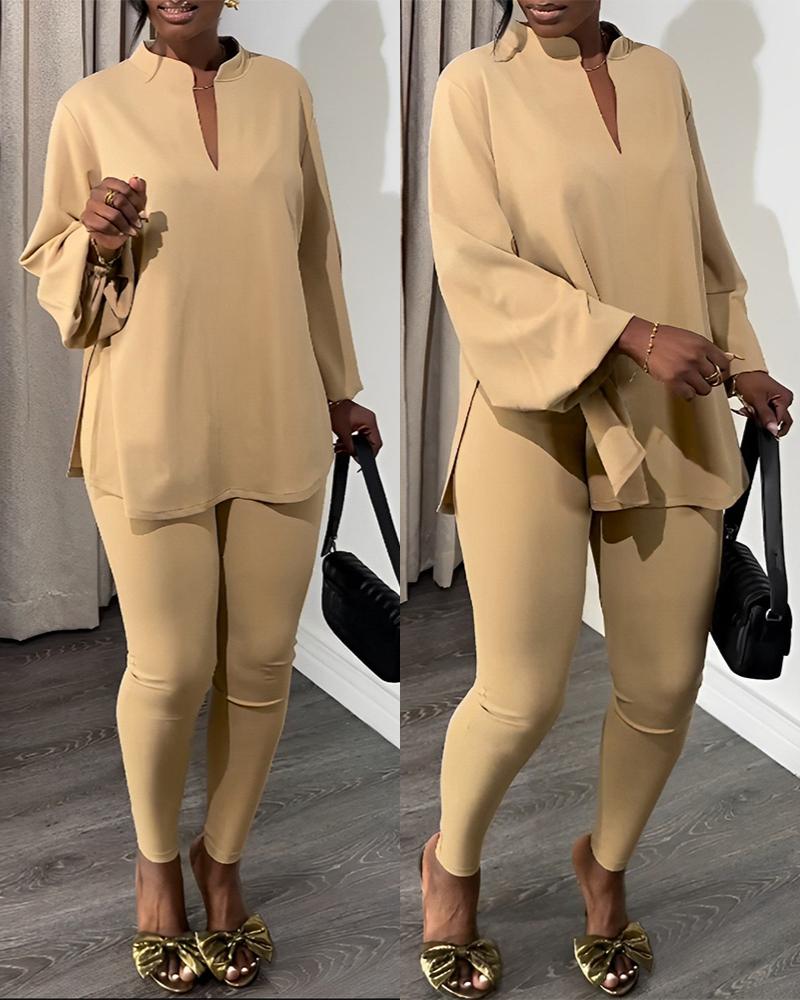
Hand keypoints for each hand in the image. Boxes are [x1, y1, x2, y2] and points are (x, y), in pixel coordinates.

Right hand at [81, 175, 147, 253]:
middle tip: (137, 223)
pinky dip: (115, 231)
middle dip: (132, 215)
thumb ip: (138, 190)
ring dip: (125, 225)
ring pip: (113, 214)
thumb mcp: (136, 203)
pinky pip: (104, 225)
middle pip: (119, 200)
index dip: (136, 202)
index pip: (125, 188)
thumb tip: (136, 180)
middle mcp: (97, 191)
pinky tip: (119, 232)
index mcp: (109, 183)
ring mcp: (90, 204)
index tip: (141, 211)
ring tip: (130, 230)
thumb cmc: (124, 216)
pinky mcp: (87, 218)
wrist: (113, 235)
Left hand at [329, 400, 381, 456]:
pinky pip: (359, 433)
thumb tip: (355, 456)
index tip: (362, 459)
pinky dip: (352, 439)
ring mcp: (365, 420)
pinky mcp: (359, 421)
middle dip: (359, 449)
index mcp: (370, 421)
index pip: (376, 442)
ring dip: (354, 445)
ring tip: (342, 448)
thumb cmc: (336, 410)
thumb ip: (350, 447)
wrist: (330, 400)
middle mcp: (370, 420)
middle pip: (370, 441)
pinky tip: (343, 443)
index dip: (370, 453)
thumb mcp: (343, 432)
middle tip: (350, 454)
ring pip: (364, 438)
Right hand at [616, 318, 734, 400]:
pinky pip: (690, 395)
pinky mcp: (674, 381)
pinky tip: (682, 388)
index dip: (722, 370)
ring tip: (690, 384)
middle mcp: (697, 357)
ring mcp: (686, 370)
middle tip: (700, 379)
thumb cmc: (665, 338)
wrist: (644, 340)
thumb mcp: (690, 337)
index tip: (717, 373)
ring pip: (705, 389)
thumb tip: (720, 361)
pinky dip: (687, 394)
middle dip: (709, 380)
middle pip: (715, 378)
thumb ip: (705, 349)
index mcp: (703, 345)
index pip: (724, 363)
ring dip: (699, 388)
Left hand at [728, 371, 793, 437]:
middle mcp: (784, 399)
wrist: (741, 372)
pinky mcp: (771, 401)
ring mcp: (778, 400)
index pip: (780, 420)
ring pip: (770, 417)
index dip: (767, 423)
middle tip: (751, 413)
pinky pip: (766, 413)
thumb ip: (765, 417)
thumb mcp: (756, 401)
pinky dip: (756, 412)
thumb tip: (773, 429)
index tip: (755, 420)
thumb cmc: (749, 380)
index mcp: (785, 398)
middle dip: (762, 420)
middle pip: (777, 419)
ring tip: (748, 408)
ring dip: (757, 416)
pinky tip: (749, 407)